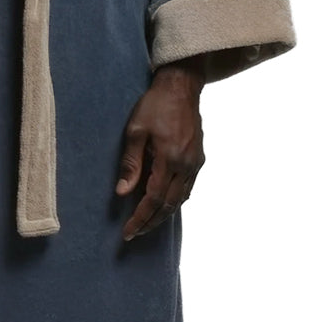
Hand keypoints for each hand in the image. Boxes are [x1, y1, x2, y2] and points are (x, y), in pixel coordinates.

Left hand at [116, 54, 206, 240]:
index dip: (140, 218)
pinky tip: (164, 204)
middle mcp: (186, 165)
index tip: (128, 231)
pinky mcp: (198, 158)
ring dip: (164, 214)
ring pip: (180, 199)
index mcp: (169, 159)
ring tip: (147, 223)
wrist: (181, 87)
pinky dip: (175, 201)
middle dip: (151, 222)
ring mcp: (195, 163)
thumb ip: (130, 164)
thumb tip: (123, 192)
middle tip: (135, 233)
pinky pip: (187, 188)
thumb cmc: (155, 105)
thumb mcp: (136, 131)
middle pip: (169, 205)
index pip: (153, 199)